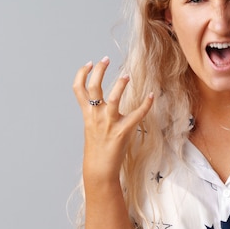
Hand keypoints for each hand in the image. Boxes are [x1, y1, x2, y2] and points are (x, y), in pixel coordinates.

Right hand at [72, 56, 153, 184]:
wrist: (99, 169)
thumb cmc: (97, 149)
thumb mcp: (92, 128)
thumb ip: (95, 113)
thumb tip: (101, 101)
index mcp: (87, 114)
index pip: (78, 89)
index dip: (82, 74)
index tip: (90, 63)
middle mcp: (96, 116)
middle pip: (94, 88)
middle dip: (99, 71)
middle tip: (105, 59)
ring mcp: (109, 123)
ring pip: (112, 99)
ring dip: (120, 85)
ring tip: (126, 76)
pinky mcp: (122, 131)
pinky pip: (136, 115)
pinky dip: (145, 105)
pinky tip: (151, 96)